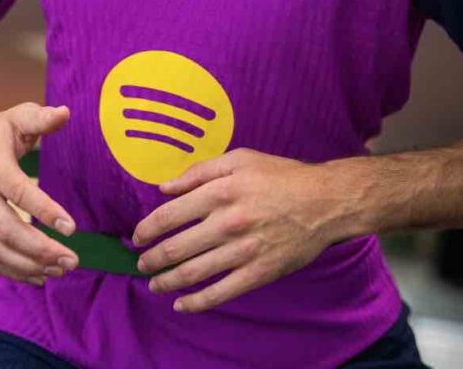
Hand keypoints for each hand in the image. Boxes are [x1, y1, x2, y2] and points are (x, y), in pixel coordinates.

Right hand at [0, 101, 78, 286]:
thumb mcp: (18, 116)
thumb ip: (41, 117)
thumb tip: (66, 112)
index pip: (17, 191)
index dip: (44, 210)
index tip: (72, 227)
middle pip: (5, 229)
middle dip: (40, 249)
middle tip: (71, 260)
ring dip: (28, 265)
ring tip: (60, 269)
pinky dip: (12, 271)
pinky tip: (38, 275)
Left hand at [132, 148, 343, 312]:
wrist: (325, 202)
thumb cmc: (281, 175)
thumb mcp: (240, 159)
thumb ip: (200, 171)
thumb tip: (165, 187)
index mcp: (221, 191)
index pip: (170, 215)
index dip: (148, 228)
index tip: (137, 236)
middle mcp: (228, 222)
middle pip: (177, 247)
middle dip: (152, 259)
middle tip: (142, 263)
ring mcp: (244, 250)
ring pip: (194, 273)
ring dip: (167, 281)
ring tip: (154, 283)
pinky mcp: (260, 272)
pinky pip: (221, 292)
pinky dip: (197, 302)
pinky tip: (181, 304)